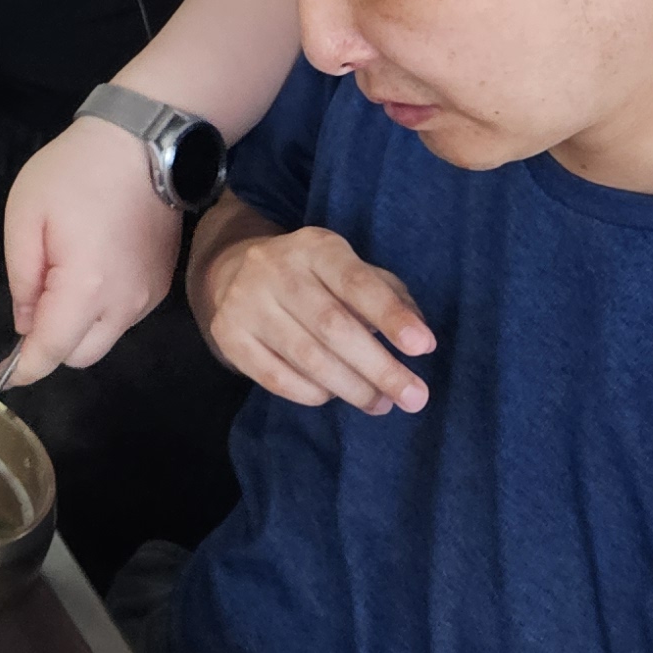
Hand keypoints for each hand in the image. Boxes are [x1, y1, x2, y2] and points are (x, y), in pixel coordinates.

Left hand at [0, 115, 182, 384]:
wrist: (145, 143)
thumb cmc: (75, 173)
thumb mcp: (25, 216)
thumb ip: (22, 277)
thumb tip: (25, 322)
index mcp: (87, 289)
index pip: (53, 350)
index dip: (25, 369)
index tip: (3, 378)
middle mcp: (124, 305)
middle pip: (81, 355)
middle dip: (51, 344)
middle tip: (32, 299)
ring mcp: (148, 297)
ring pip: (104, 338)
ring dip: (77, 326)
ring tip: (62, 273)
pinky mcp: (161, 284)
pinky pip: (123, 316)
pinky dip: (100, 309)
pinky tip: (90, 267)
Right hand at [197, 223, 433, 413]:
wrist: (236, 272)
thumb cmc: (315, 279)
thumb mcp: (352, 271)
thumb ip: (389, 297)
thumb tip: (420, 338)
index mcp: (315, 247)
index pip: (356, 282)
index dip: (390, 316)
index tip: (424, 347)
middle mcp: (275, 268)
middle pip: (332, 326)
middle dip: (379, 367)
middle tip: (413, 397)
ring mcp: (246, 301)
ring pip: (307, 357)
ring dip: (352, 388)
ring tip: (381, 404)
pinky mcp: (228, 334)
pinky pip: (277, 378)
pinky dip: (312, 394)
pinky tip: (333, 396)